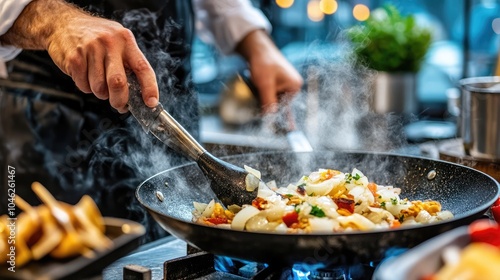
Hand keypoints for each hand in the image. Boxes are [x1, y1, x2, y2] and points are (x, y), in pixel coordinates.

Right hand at [0, 0, 158, 112]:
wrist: (63, 23)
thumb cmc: (96, 38)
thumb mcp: (118, 42)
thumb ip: (128, 64)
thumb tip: (138, 95)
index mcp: (126, 40)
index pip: (143, 68)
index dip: (150, 88)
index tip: (151, 103)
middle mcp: (110, 43)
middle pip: (118, 83)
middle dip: (120, 100)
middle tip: (120, 105)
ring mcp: (91, 50)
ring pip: (100, 88)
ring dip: (101, 93)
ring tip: (98, 80)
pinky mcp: (74, 58)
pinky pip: (84, 86)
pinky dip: (86, 87)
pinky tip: (85, 74)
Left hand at [236, 30, 302, 112]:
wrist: (256, 48)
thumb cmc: (263, 62)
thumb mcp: (265, 84)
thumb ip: (268, 101)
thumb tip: (270, 117)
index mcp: (294, 86)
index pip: (283, 106)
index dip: (271, 108)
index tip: (260, 110)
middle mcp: (293, 85)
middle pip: (278, 102)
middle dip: (266, 100)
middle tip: (256, 91)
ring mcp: (285, 83)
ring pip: (272, 98)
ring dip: (262, 96)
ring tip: (256, 84)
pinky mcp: (277, 81)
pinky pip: (270, 92)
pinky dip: (263, 93)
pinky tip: (260, 88)